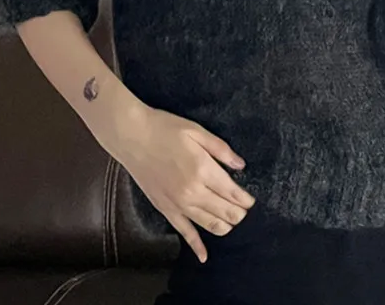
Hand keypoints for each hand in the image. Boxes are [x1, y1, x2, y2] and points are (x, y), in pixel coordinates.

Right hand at [107, 104, 254, 262]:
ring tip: (233, 223)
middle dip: (239, 214)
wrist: (132, 137)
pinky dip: (196, 246)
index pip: (232, 193)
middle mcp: (192, 191)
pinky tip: (204, 256)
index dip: (245, 200)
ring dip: (225, 226)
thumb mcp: (197, 131)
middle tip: (245, 211)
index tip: (252, 201)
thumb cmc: (165, 129)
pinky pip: (184, 232)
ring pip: (209, 224)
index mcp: (203, 170)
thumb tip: (241, 165)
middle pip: (224, 212)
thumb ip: (221, 150)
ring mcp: (178, 203)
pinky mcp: (165, 209)